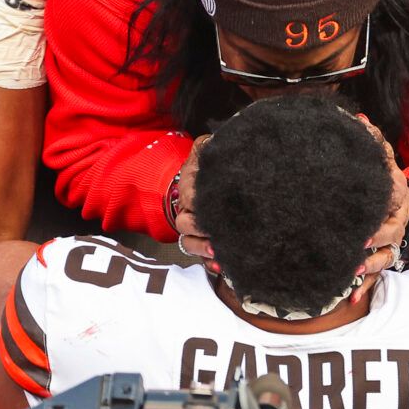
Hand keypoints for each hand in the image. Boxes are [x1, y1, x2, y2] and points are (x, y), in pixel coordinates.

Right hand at [173, 136, 218, 272]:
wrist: (212, 183)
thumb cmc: (211, 167)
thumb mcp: (207, 151)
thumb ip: (207, 146)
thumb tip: (212, 140)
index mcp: (190, 190)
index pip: (188, 197)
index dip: (195, 203)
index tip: (203, 207)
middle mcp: (189, 211)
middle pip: (186, 225)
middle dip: (199, 232)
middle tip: (215, 237)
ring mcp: (196, 229)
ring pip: (191, 244)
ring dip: (203, 250)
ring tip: (218, 253)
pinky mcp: (207, 243)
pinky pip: (204, 259)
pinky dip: (211, 264)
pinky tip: (222, 267)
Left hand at [351, 114, 408, 279]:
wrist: (402, 205)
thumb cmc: (385, 182)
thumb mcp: (382, 161)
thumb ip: (373, 141)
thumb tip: (359, 117)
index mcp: (397, 198)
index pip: (394, 202)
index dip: (382, 210)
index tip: (367, 219)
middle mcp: (396, 223)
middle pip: (390, 233)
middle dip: (375, 239)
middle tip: (359, 243)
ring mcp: (391, 244)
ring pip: (385, 258)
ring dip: (370, 266)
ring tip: (354, 270)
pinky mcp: (381, 260)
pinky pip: (375, 276)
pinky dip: (364, 287)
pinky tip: (351, 297)